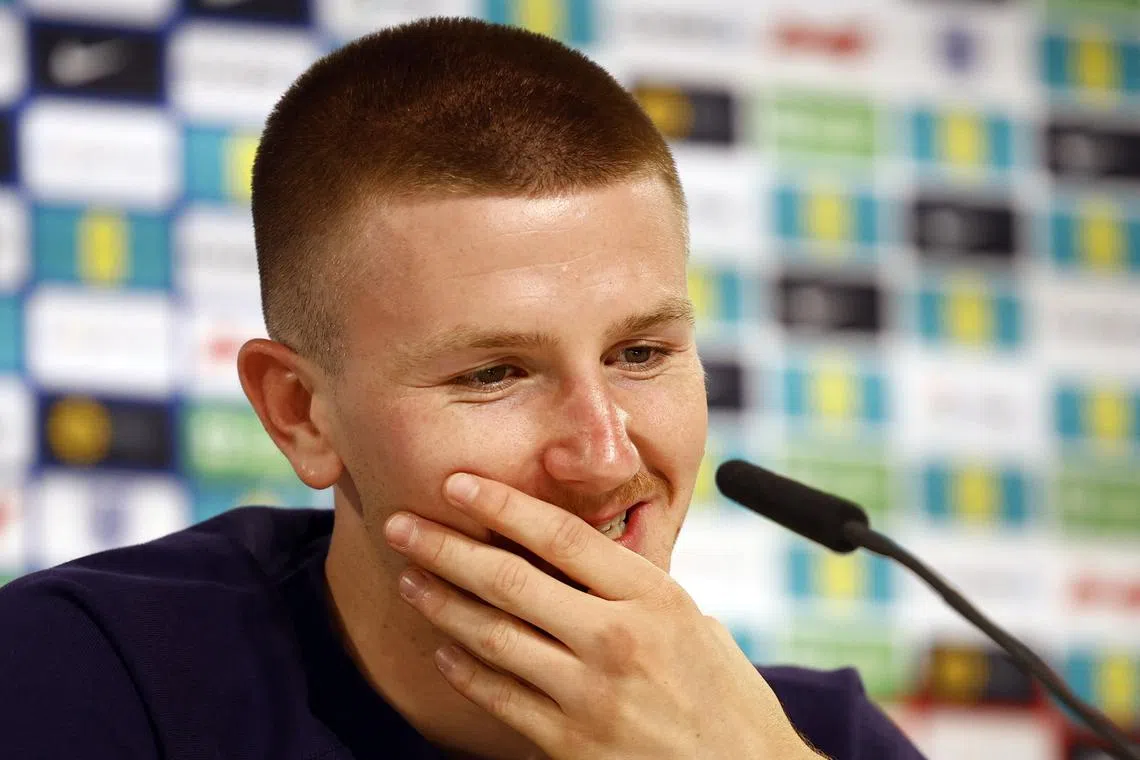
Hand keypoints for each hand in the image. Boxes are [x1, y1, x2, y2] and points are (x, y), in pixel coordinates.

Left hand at [383, 473, 823, 759]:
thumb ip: (635, 590)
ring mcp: (589, 696)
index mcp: (653, 598)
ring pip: (492, 636)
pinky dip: (464, 670)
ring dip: (441, 604)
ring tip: (409, 578)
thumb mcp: (696, 624)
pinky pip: (499, 697)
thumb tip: (581, 556)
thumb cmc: (728, 700)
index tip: (457, 482)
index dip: (501, 504)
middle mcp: (616, 640)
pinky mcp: (569, 744)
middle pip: (510, 580)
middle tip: (401, 524)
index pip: (561, 535)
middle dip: (446, 547)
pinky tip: (441, 650)